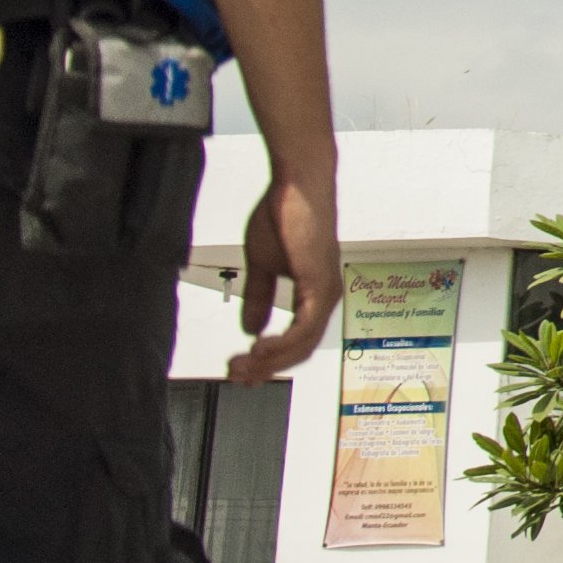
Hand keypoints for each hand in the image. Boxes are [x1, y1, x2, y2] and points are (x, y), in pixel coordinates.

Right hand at [228, 167, 342, 382]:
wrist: (297, 187)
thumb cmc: (284, 217)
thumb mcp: (263, 266)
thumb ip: (259, 297)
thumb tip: (250, 328)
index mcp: (314, 295)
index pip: (296, 340)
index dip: (270, 360)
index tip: (244, 370)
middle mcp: (325, 298)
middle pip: (299, 349)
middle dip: (266, 367)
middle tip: (237, 375)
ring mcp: (326, 293)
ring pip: (302, 344)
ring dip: (269, 360)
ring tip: (242, 366)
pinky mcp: (321, 285)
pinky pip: (305, 328)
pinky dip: (282, 344)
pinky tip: (259, 348)